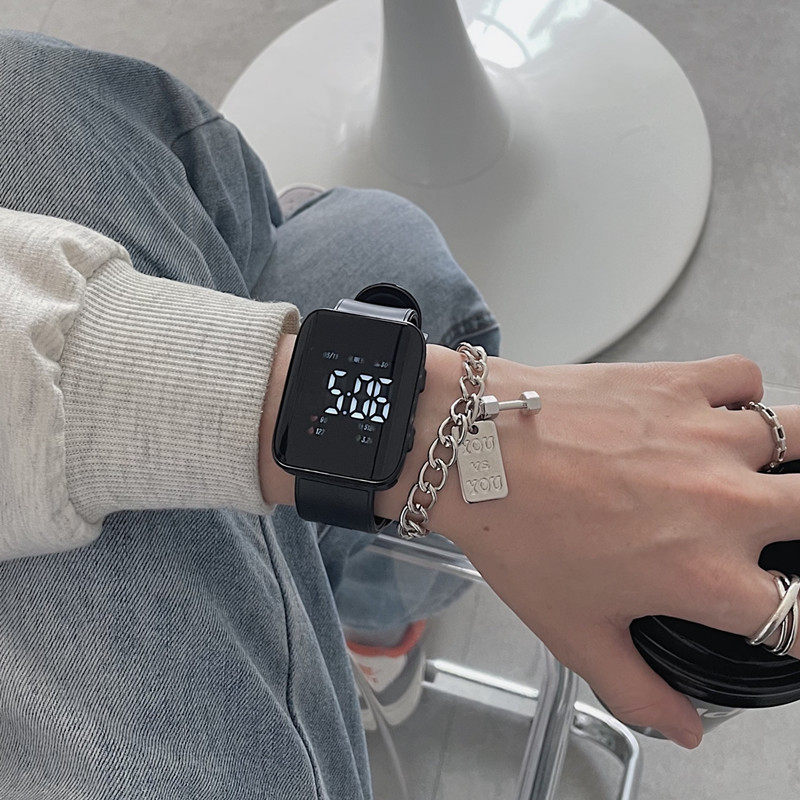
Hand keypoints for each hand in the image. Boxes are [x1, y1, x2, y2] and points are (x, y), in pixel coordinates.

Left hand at [378, 347, 799, 748]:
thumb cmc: (516, 534)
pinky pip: (744, 376)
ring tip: (759, 469)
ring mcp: (707, 438)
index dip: (797, 623)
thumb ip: (638, 690)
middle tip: (772, 528)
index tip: (780, 612)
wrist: (472, 451)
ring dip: (790, 457)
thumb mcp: (572, 633)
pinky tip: (713, 414)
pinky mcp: (679, 384)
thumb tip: (684, 729)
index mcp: (706, 577)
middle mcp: (725, 505)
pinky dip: (741, 393)